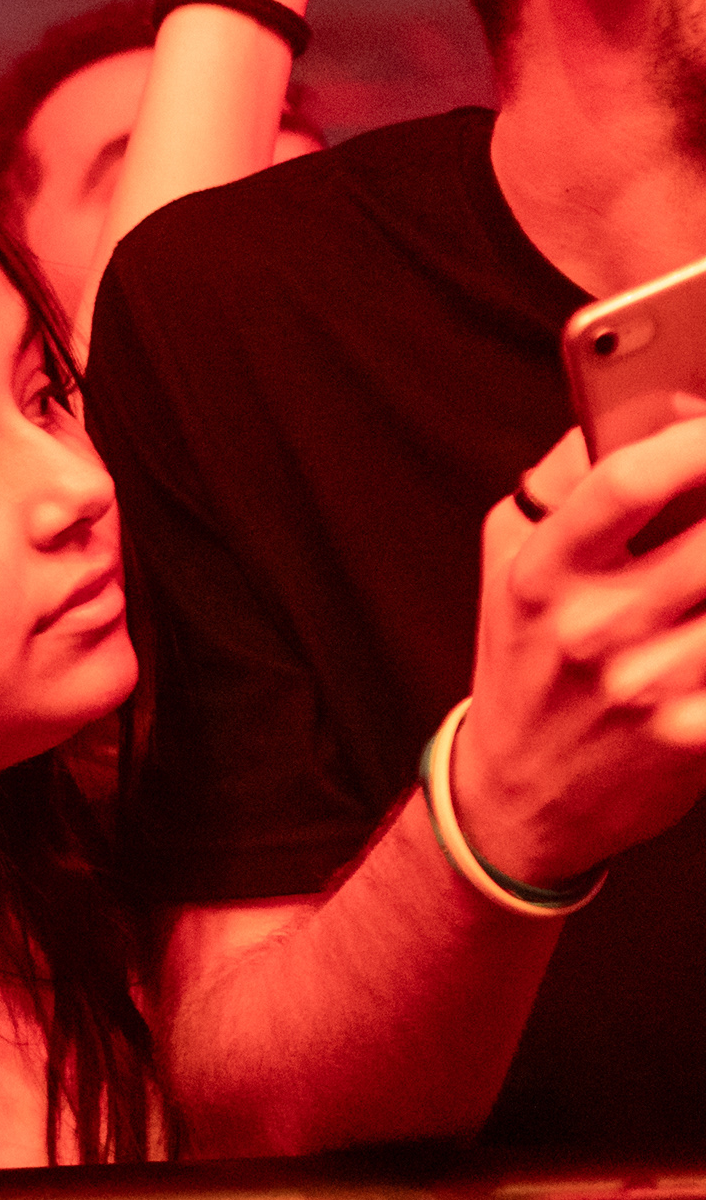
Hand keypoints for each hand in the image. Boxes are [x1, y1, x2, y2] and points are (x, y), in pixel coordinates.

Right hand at [457, 421, 705, 885]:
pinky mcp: (695, 738)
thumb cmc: (525, 657)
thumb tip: (654, 403)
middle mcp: (592, 628)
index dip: (696, 438)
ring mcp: (648, 688)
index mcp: (541, 573)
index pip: (626, 482)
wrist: (519, 796)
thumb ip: (568, 481)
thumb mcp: (511, 562)